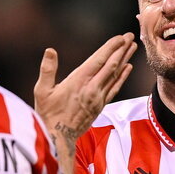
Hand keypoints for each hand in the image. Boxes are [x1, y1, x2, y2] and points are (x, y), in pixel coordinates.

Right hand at [34, 33, 136, 148]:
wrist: (59, 137)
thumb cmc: (48, 114)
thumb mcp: (42, 91)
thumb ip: (47, 70)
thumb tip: (50, 51)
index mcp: (79, 81)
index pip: (99, 60)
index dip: (111, 47)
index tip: (120, 37)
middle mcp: (92, 88)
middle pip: (111, 65)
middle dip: (121, 49)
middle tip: (130, 36)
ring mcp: (98, 97)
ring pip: (115, 74)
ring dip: (124, 59)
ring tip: (132, 47)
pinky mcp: (100, 105)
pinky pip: (115, 88)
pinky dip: (122, 76)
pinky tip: (127, 68)